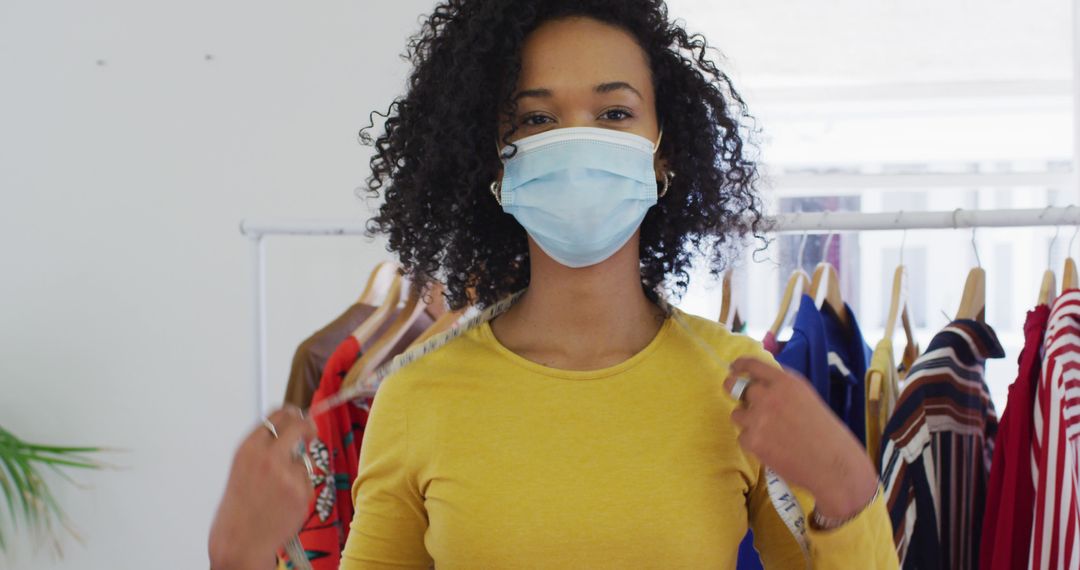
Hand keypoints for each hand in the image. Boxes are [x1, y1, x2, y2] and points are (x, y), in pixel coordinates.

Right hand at [208, 407, 316, 569]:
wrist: (240, 539)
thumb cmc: (240, 505)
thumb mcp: (243, 466)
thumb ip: (264, 446)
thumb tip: (291, 425)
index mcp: (249, 448)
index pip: (277, 415)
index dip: (292, 413)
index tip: (299, 415)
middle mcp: (268, 457)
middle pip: (299, 426)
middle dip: (308, 426)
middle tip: (311, 432)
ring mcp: (287, 474)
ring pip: (303, 459)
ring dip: (297, 470)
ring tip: (278, 491)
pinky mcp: (302, 491)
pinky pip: (308, 480)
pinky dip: (301, 488)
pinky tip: (284, 502)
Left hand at [723, 358, 877, 519]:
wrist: (832, 465)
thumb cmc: (825, 432)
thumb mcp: (806, 397)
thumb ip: (783, 387)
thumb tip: (760, 381)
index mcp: (785, 382)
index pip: (753, 365)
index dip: (740, 365)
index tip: (734, 369)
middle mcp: (768, 396)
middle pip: (736, 387)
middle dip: (739, 396)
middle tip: (746, 405)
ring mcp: (758, 418)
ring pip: (737, 414)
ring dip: (748, 422)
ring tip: (770, 433)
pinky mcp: (753, 440)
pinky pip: (742, 437)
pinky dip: (753, 443)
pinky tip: (772, 448)